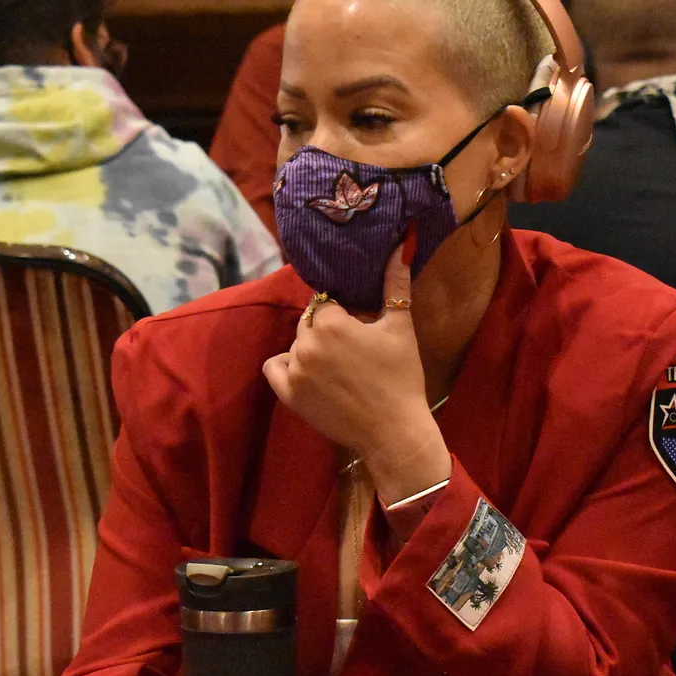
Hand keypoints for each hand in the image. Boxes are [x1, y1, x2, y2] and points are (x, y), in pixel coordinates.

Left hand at [262, 249, 449, 503]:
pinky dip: (286, 366)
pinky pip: (274, 367)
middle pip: (310, 323)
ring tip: (339, 368)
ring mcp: (294, 371)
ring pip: (296, 345)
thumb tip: (401, 244)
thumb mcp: (401, 328)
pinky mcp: (289, 396)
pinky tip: (309, 373)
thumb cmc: (401, 378)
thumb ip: (395, 285)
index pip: (327, 304)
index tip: (360, 330)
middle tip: (353, 351)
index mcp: (330, 323)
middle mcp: (306, 344)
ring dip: (311, 349)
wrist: (394, 431)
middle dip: (327, 331)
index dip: (344, 315)